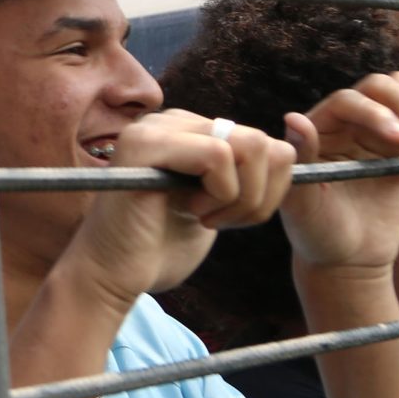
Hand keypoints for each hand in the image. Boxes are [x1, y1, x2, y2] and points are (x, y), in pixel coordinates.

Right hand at [60, 111, 293, 305]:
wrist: (111, 276)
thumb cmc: (160, 248)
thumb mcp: (216, 204)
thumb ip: (243, 175)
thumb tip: (287, 150)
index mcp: (189, 132)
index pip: (265, 142)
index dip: (269, 189)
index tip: (233, 218)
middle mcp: (172, 121)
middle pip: (263, 142)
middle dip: (260, 194)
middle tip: (223, 221)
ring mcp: (155, 129)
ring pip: (249, 145)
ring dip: (243, 195)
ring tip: (207, 217)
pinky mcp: (144, 145)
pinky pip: (219, 156)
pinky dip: (221, 194)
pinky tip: (193, 213)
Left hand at [281, 72, 398, 274]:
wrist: (347, 258)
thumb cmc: (317, 232)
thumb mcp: (303, 202)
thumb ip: (301, 160)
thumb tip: (294, 118)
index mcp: (316, 130)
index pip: (348, 101)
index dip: (376, 113)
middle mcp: (346, 124)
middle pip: (381, 88)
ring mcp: (377, 132)